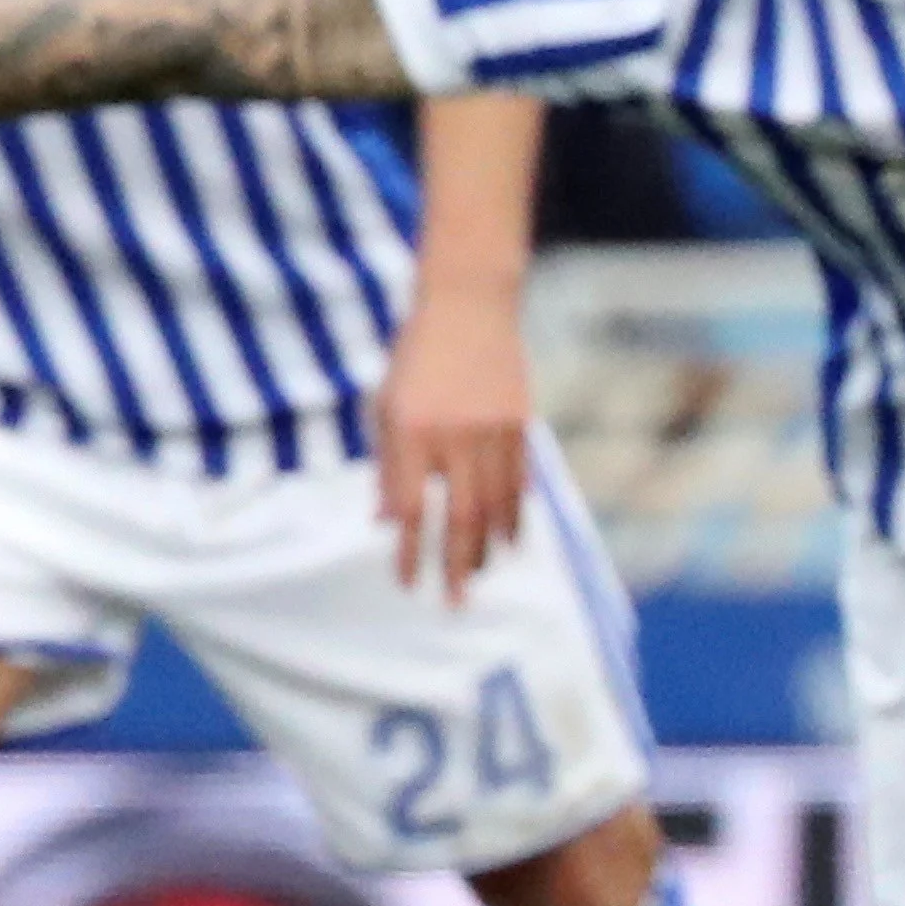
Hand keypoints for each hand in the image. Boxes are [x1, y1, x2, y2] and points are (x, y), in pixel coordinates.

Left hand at [375, 287, 531, 599]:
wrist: (467, 304)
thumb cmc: (415, 355)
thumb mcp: (385, 405)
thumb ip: (386, 464)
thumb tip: (386, 519)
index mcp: (411, 430)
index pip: (411, 508)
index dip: (409, 551)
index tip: (407, 583)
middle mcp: (453, 435)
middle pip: (460, 516)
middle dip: (456, 565)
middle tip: (455, 600)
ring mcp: (492, 429)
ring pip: (495, 504)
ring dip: (489, 546)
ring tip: (482, 574)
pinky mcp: (519, 422)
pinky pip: (519, 480)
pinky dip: (515, 513)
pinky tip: (510, 537)